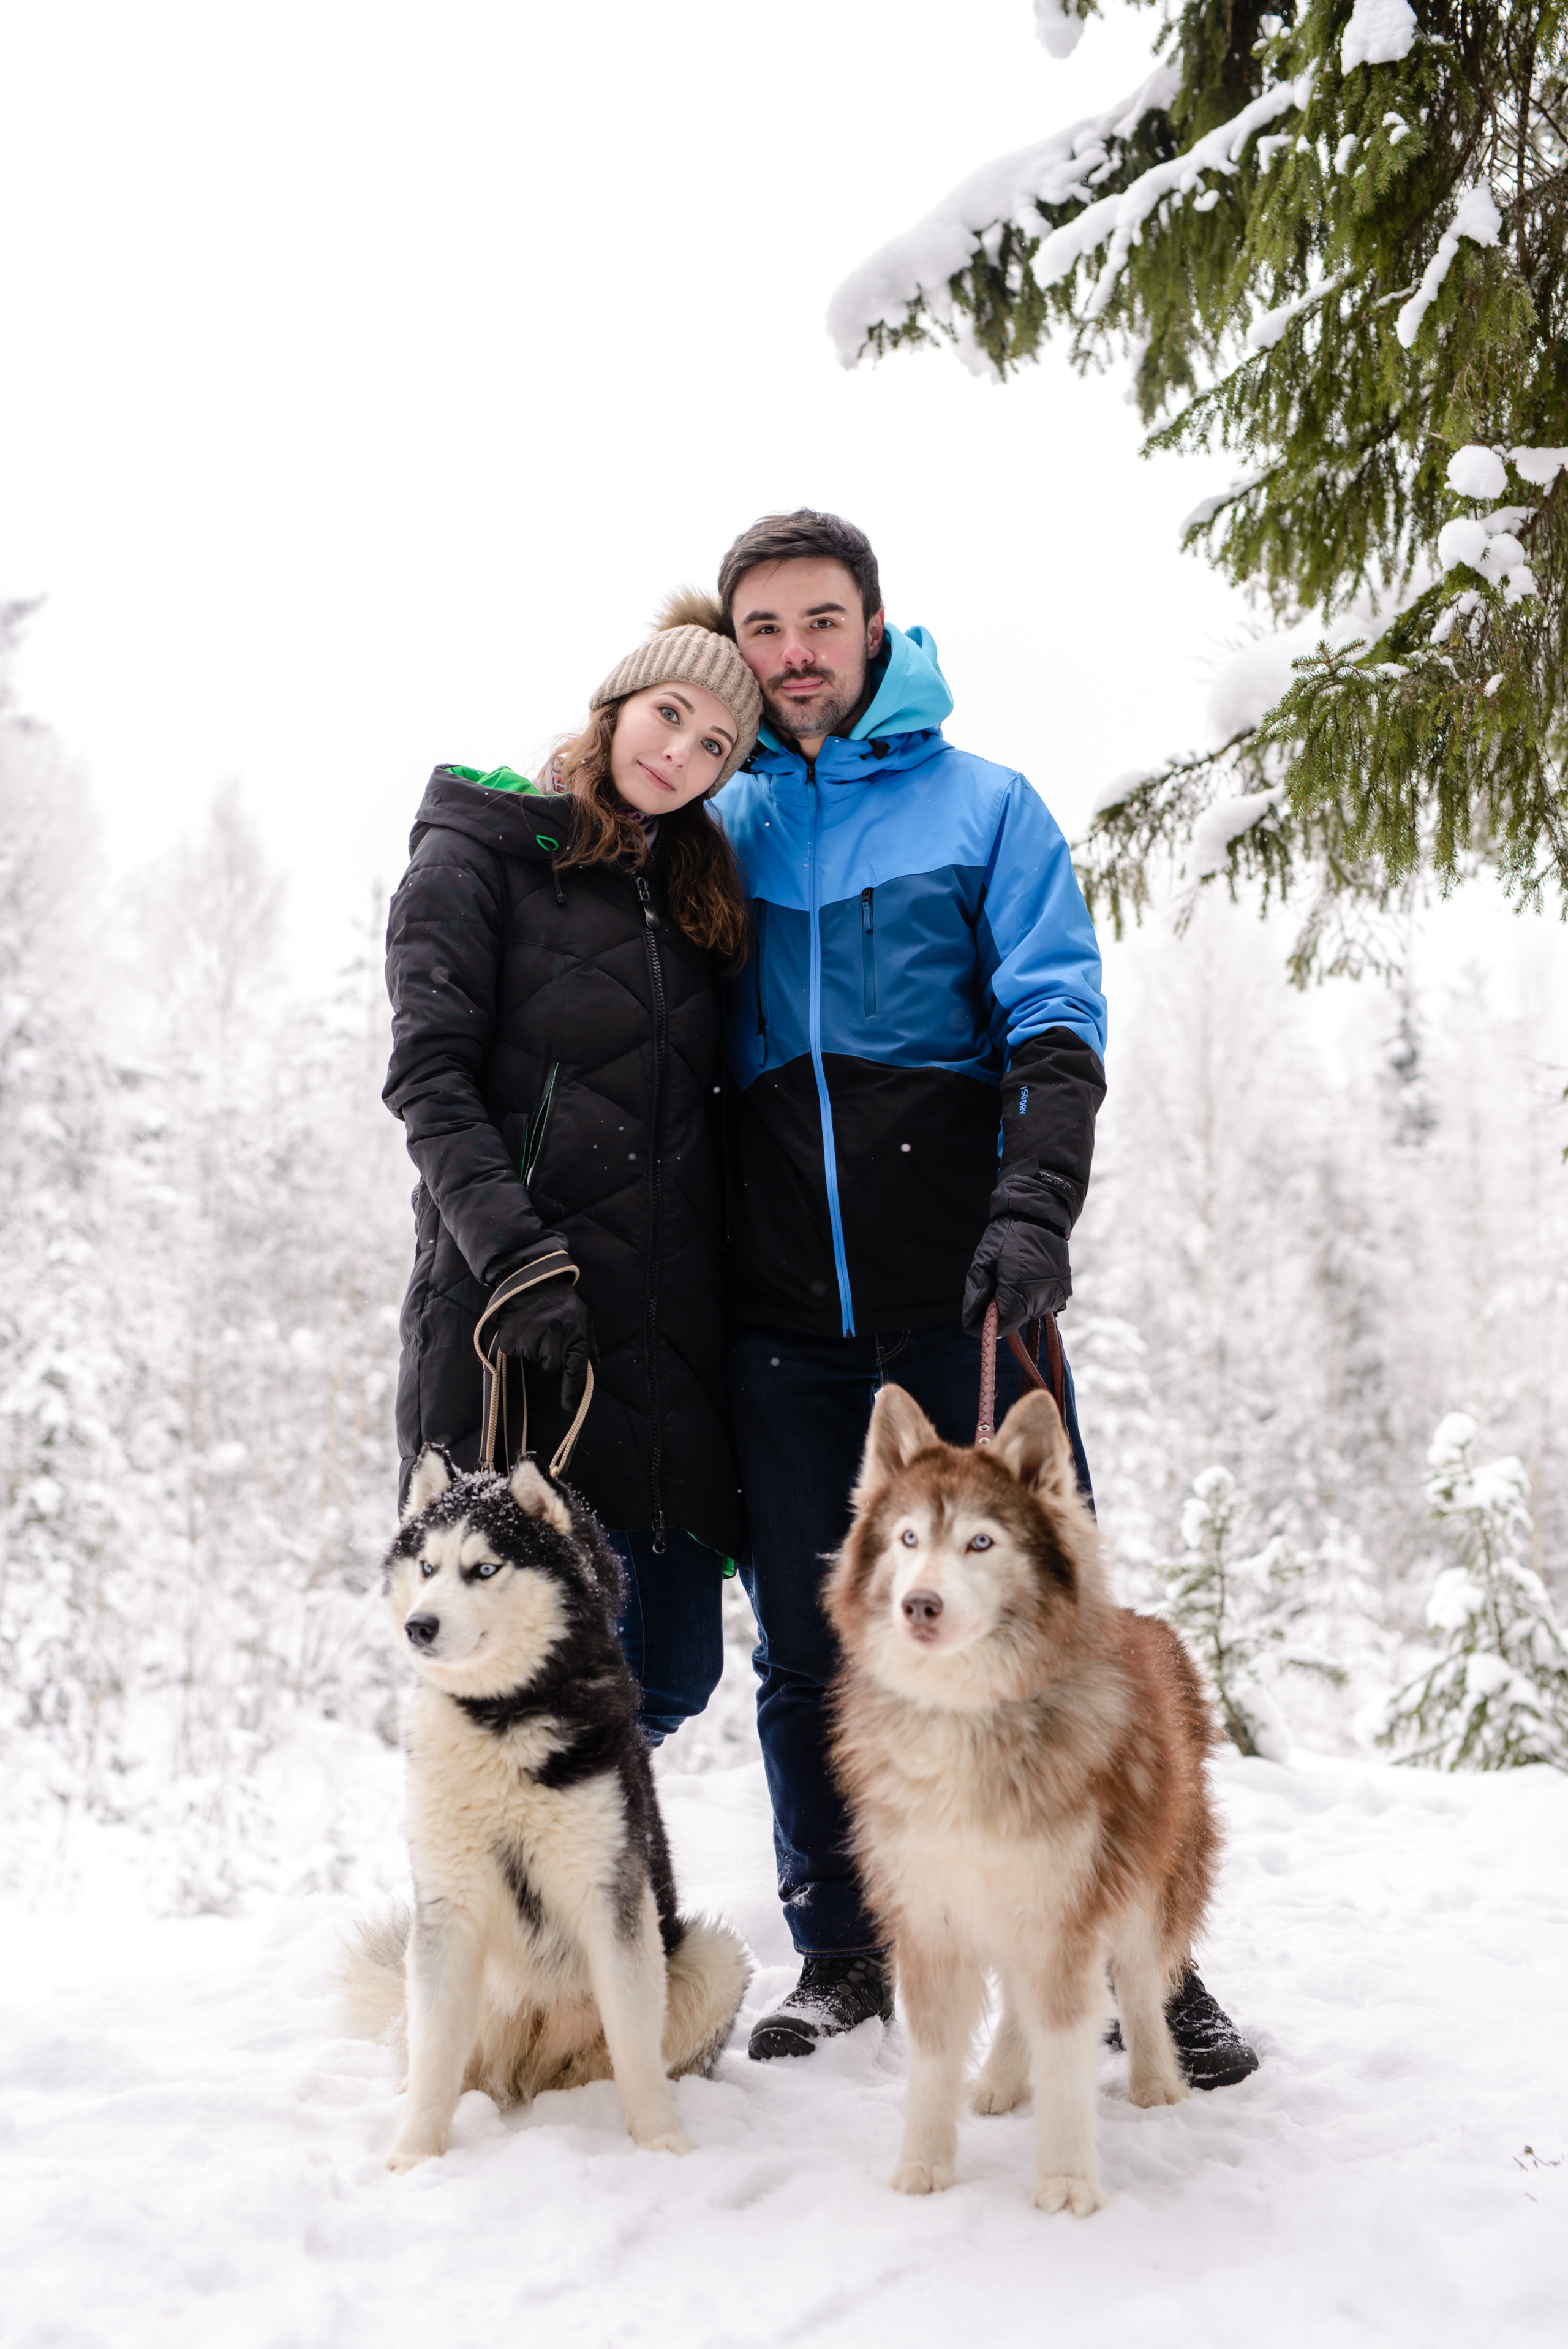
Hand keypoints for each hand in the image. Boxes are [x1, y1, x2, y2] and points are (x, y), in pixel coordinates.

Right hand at [485, 1270, 595, 1412]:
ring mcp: (533, 1346)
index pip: (576, 1373)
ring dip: (537, 1346)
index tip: (569, 1406)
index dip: (572, 1392)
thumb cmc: (559, 1298)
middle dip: (552, 1353)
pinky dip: (521, 1343)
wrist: (529, 1279)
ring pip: (536, 1357)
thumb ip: (590, 1343)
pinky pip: (519, 1352)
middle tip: (550, 1330)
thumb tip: (594, 1365)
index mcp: (575, 1339)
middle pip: (553, 1365)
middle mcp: (555, 1345)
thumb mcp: (583, 1316)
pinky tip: (524, 1325)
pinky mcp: (513, 1344)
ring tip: (537, 1323)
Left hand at [962, 1217, 1070, 1338]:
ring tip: (1011, 1278)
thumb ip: (976, 1292)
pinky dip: (1031, 1298)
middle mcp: (1040, 1298)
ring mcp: (1054, 1296)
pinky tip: (1027, 1278)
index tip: (976, 1317)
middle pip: (1015, 1322)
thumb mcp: (983, 1259)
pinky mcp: (1063, 1291)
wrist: (1039, 1217)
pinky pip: (1041, 1304)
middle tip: (993, 1288)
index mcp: (1019, 1291)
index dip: (986, 1325)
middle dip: (1000, 1312)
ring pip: (1028, 1314)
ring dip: (1016, 1305)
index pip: (1001, 1326)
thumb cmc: (1007, 1235)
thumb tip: (969, 1321)